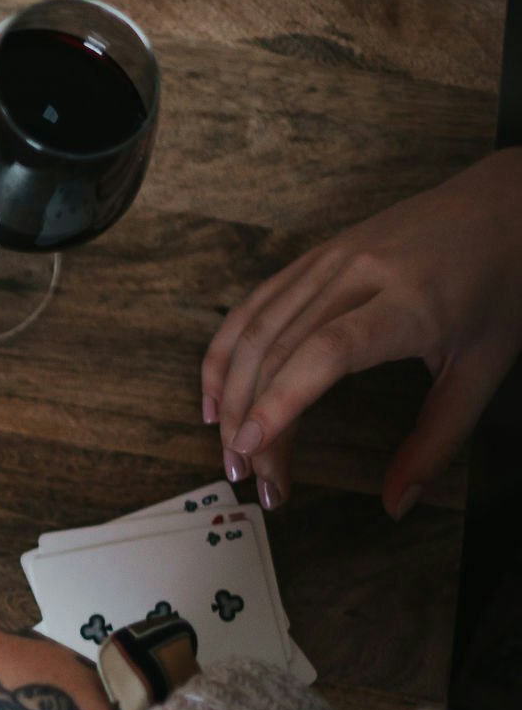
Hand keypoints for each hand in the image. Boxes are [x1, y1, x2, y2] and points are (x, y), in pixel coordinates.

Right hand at [203, 148, 521, 517]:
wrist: (505, 205)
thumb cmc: (501, 287)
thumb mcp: (484, 369)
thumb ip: (437, 440)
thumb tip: (399, 505)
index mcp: (409, 303)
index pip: (326, 352)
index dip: (281, 401)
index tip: (255, 450)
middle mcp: (358, 274)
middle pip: (278, 348)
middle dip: (252, 418)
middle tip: (251, 478)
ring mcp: (328, 260)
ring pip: (254, 328)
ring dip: (229, 393)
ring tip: (228, 449)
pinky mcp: (313, 256)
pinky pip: (253, 306)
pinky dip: (225, 353)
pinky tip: (217, 397)